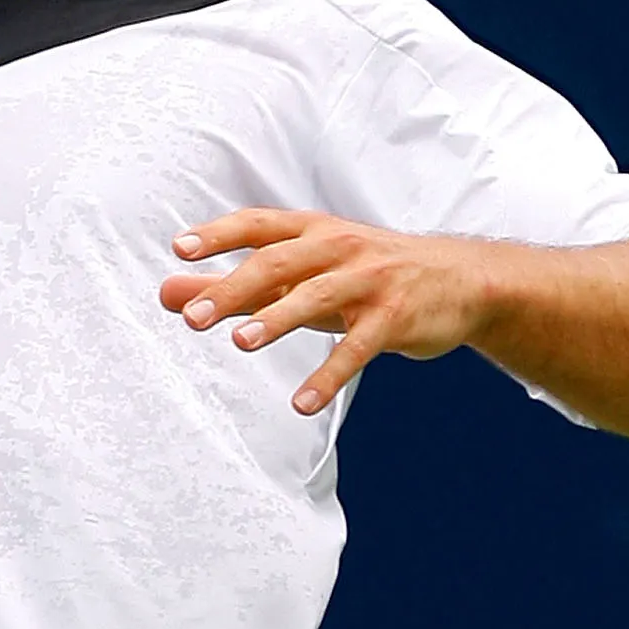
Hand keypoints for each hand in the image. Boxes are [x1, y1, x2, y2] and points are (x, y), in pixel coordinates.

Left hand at [161, 210, 497, 416]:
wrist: (461, 281)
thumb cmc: (365, 275)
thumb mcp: (302, 275)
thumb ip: (234, 286)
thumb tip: (167, 293)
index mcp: (314, 231)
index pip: (260, 225)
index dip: (220, 234)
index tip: (180, 248)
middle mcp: (340, 247)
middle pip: (280, 262)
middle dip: (235, 287)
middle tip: (194, 317)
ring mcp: (370, 281)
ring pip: (318, 296)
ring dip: (278, 318)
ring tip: (240, 342)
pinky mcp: (395, 318)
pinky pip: (358, 348)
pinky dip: (329, 376)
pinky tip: (301, 403)